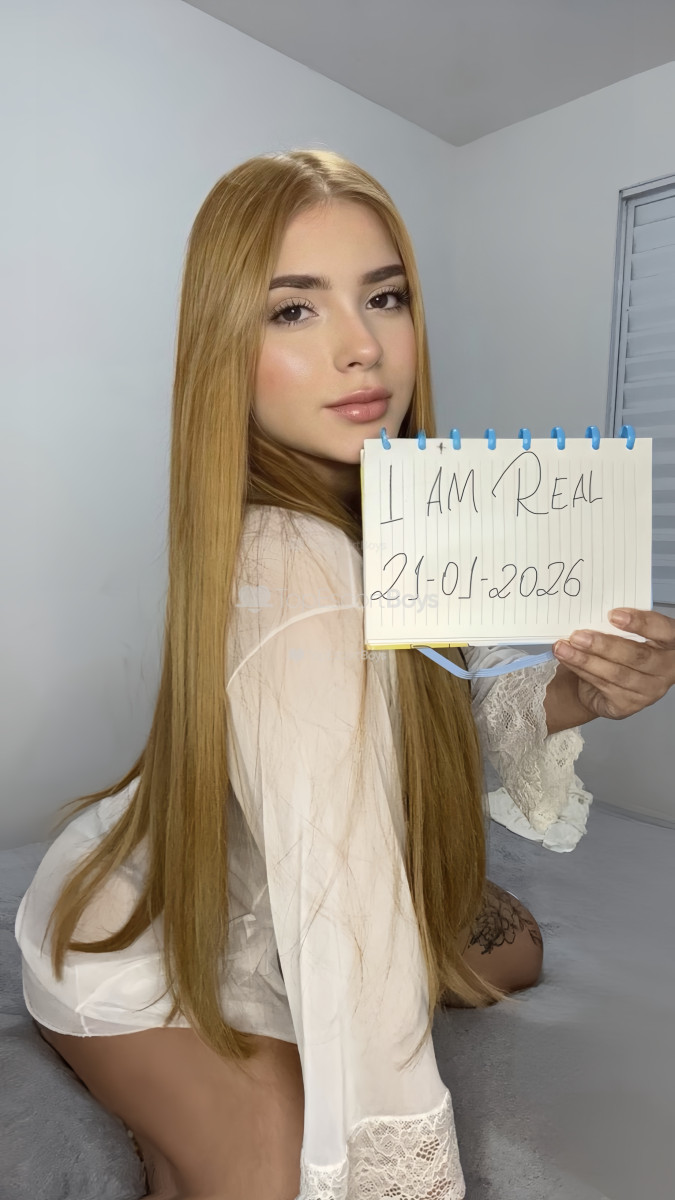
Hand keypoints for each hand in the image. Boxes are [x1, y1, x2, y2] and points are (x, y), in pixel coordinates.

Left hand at [552, 608, 674, 720]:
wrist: (602, 684)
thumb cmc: (617, 651)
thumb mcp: (623, 634)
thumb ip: (618, 625)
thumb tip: (591, 614)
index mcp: (669, 644)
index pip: (664, 631)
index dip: (641, 623)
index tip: (613, 615)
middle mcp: (665, 670)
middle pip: (638, 656)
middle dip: (605, 645)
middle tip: (578, 636)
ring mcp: (649, 691)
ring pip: (616, 673)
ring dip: (585, 659)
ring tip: (563, 648)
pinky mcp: (629, 706)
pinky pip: (602, 685)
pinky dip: (581, 670)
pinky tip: (567, 660)